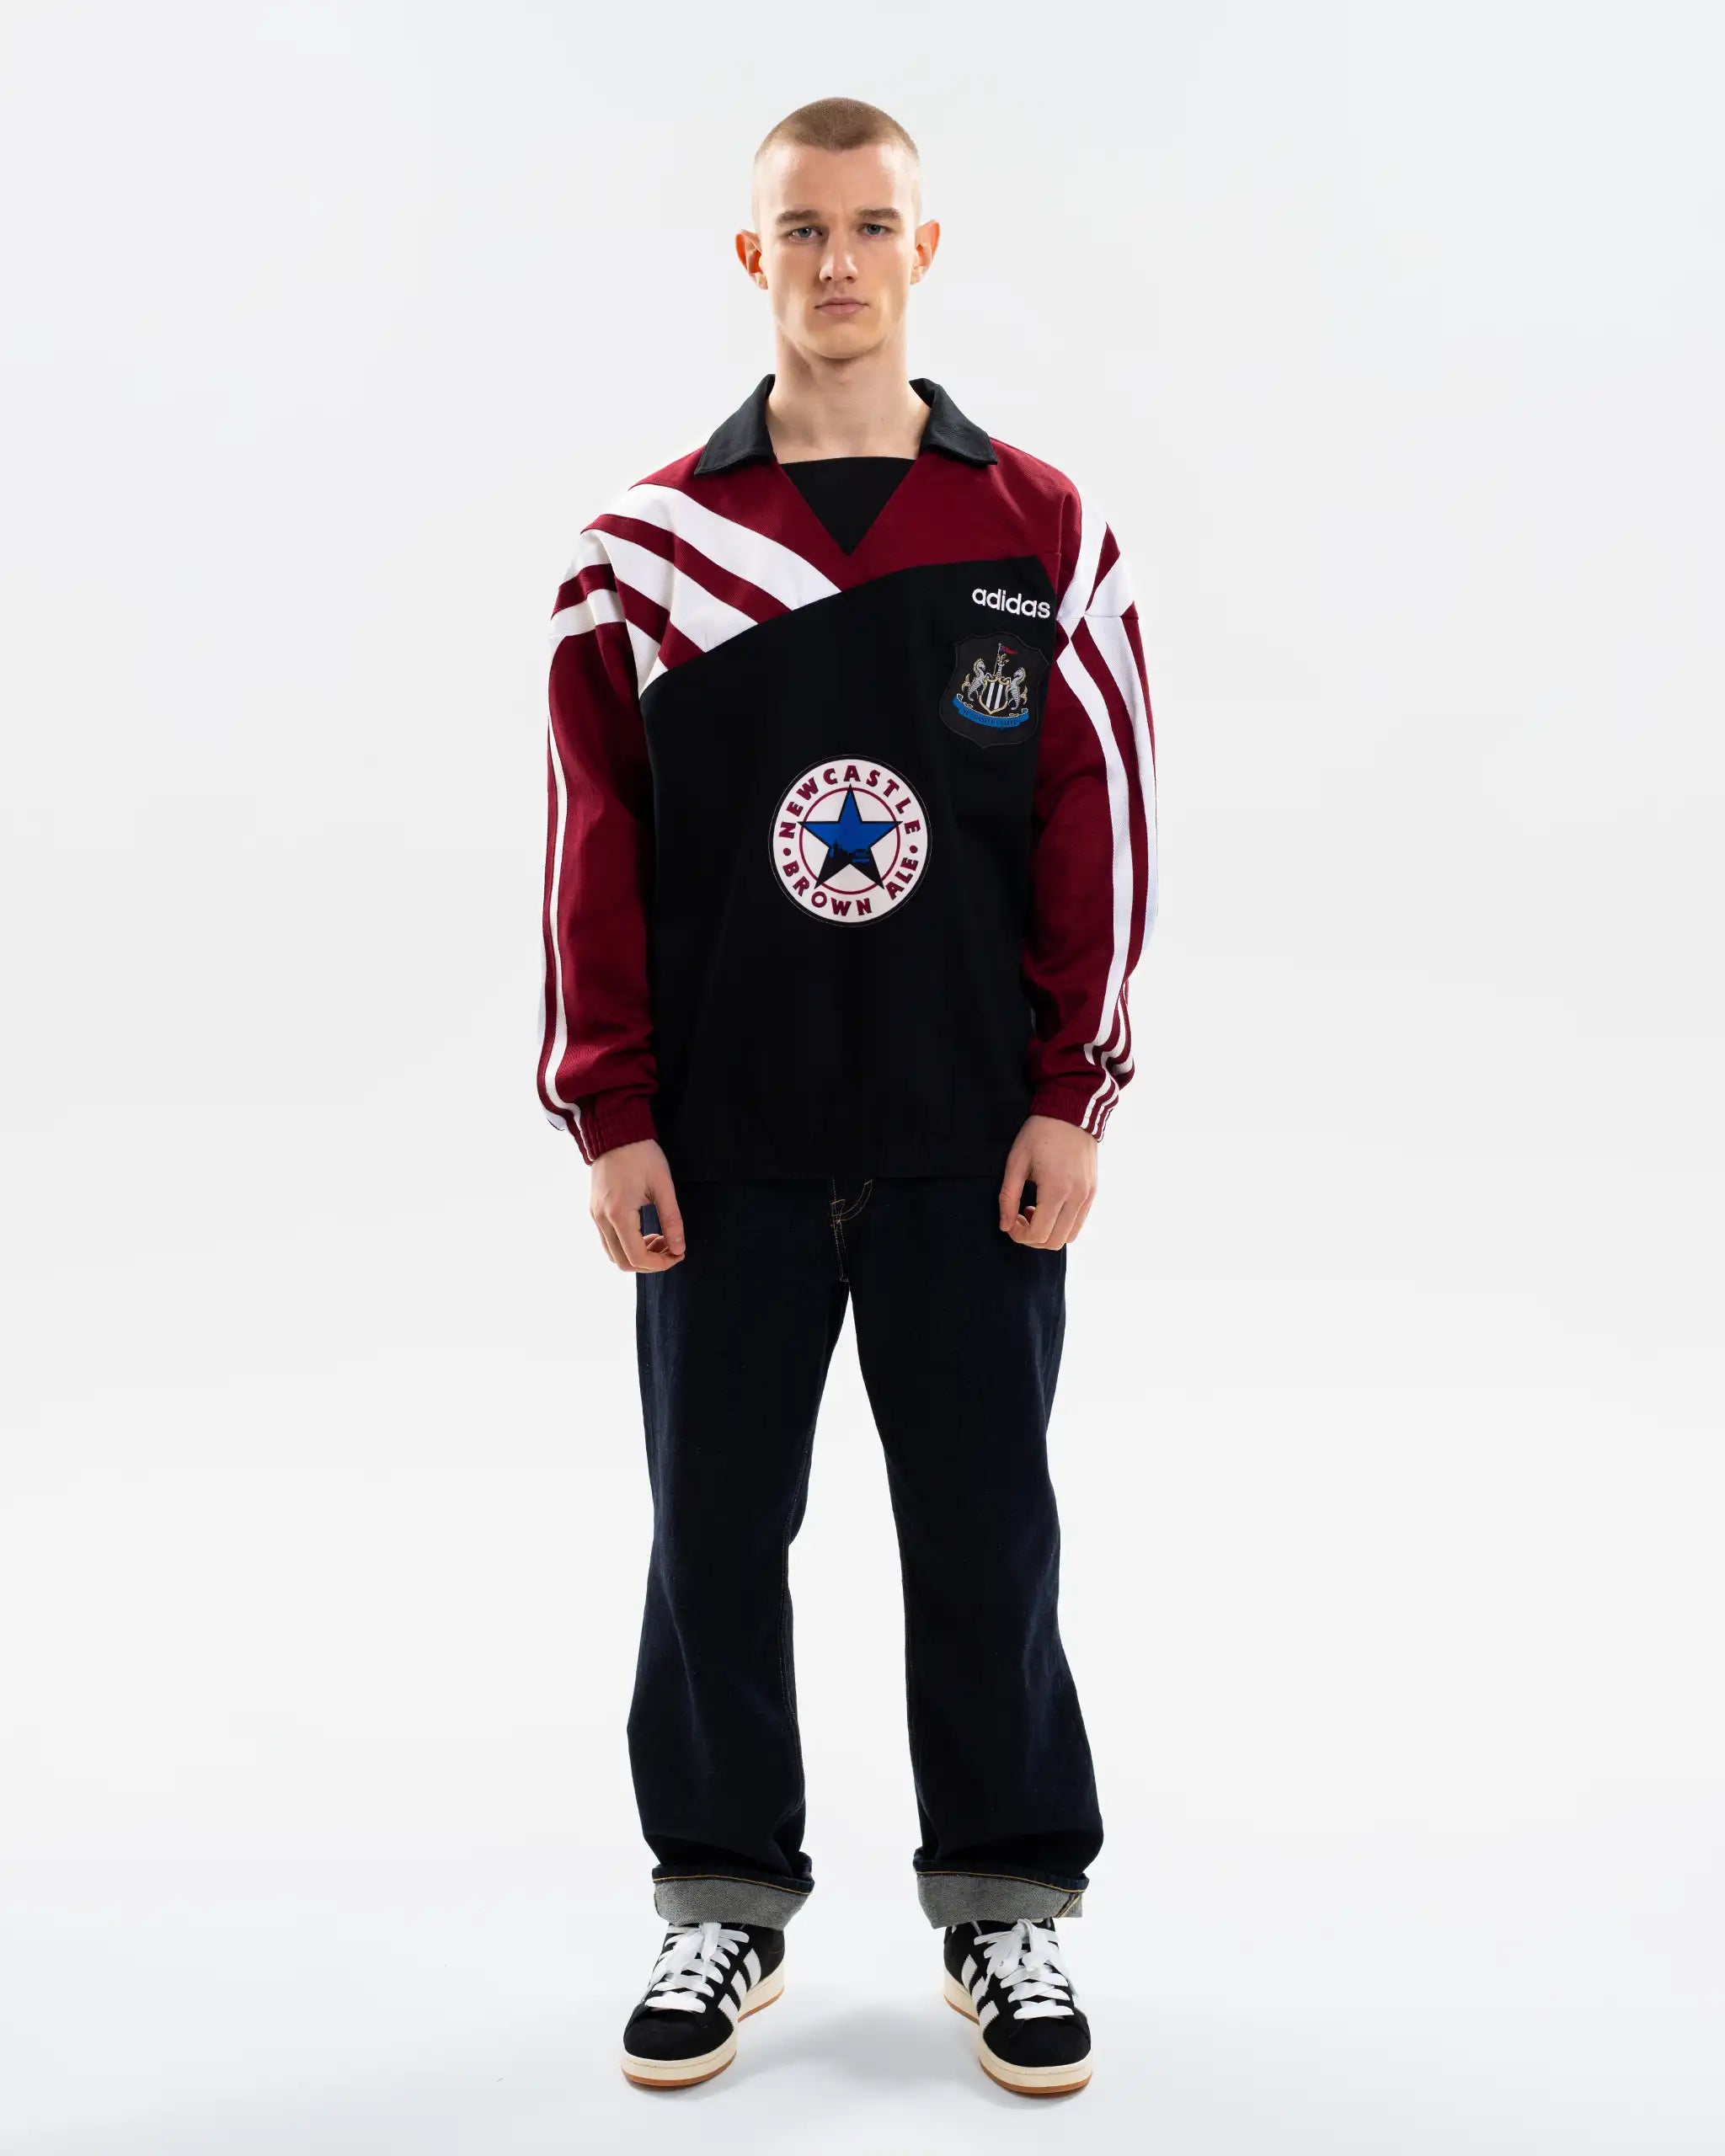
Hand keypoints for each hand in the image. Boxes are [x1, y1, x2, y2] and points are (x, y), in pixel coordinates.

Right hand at [590, 1139, 685, 1270]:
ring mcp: (595, 1215)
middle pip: (623, 1262)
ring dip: (637, 1255)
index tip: (678, 1254)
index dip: (660, 1263)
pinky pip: (608, 1240)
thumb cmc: (641, 1154)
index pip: (637, 1257)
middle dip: (650, 1263)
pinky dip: (627, 1245)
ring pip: (613, 1254)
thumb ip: (672, 1219)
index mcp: (619, 1214)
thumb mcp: (663, 1185)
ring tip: (659, 1238)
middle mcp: (602, 1219)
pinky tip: (644, 1231)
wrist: (615, 1132)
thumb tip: (679, 1248)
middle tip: (670, 1247)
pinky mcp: (595, 1210)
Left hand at [999, 1115, 1097, 1249]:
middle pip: (1054, 1241)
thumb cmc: (1040, 1134)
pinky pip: (1079, 1222)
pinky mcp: (1092, 1192)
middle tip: (1020, 1218)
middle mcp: (1076, 1197)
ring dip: (1049, 1233)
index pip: (1039, 1234)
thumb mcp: (1016, 1162)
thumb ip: (1008, 1197)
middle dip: (1032, 1238)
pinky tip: (1049, 1206)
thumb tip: (1005, 1226)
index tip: (1010, 1222)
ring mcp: (1087, 1196)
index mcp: (1056, 1190)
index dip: (1020, 1236)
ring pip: (1069, 1236)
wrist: (1071, 1113)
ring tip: (1035, 1211)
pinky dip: (1062, 1224)